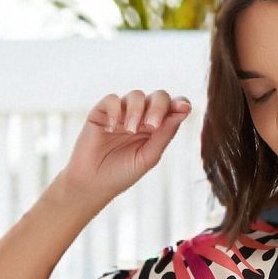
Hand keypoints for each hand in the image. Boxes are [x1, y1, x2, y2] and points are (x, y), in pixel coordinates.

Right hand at [57, 88, 192, 215]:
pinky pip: (113, 99)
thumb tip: (182, 113)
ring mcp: (122, 113)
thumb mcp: (148, 157)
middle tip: (152, 125)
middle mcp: (141, 117)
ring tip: (131, 130)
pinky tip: (111, 128)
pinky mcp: (102, 111)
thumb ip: (164, 136)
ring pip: (136, 95)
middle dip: (158, 107)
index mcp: (156, 129)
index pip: (172, 109)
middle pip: (157, 97)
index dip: (179, 105)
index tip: (184, 109)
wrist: (92, 183)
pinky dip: (115, 110)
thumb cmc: (122, 174)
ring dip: (136, 111)